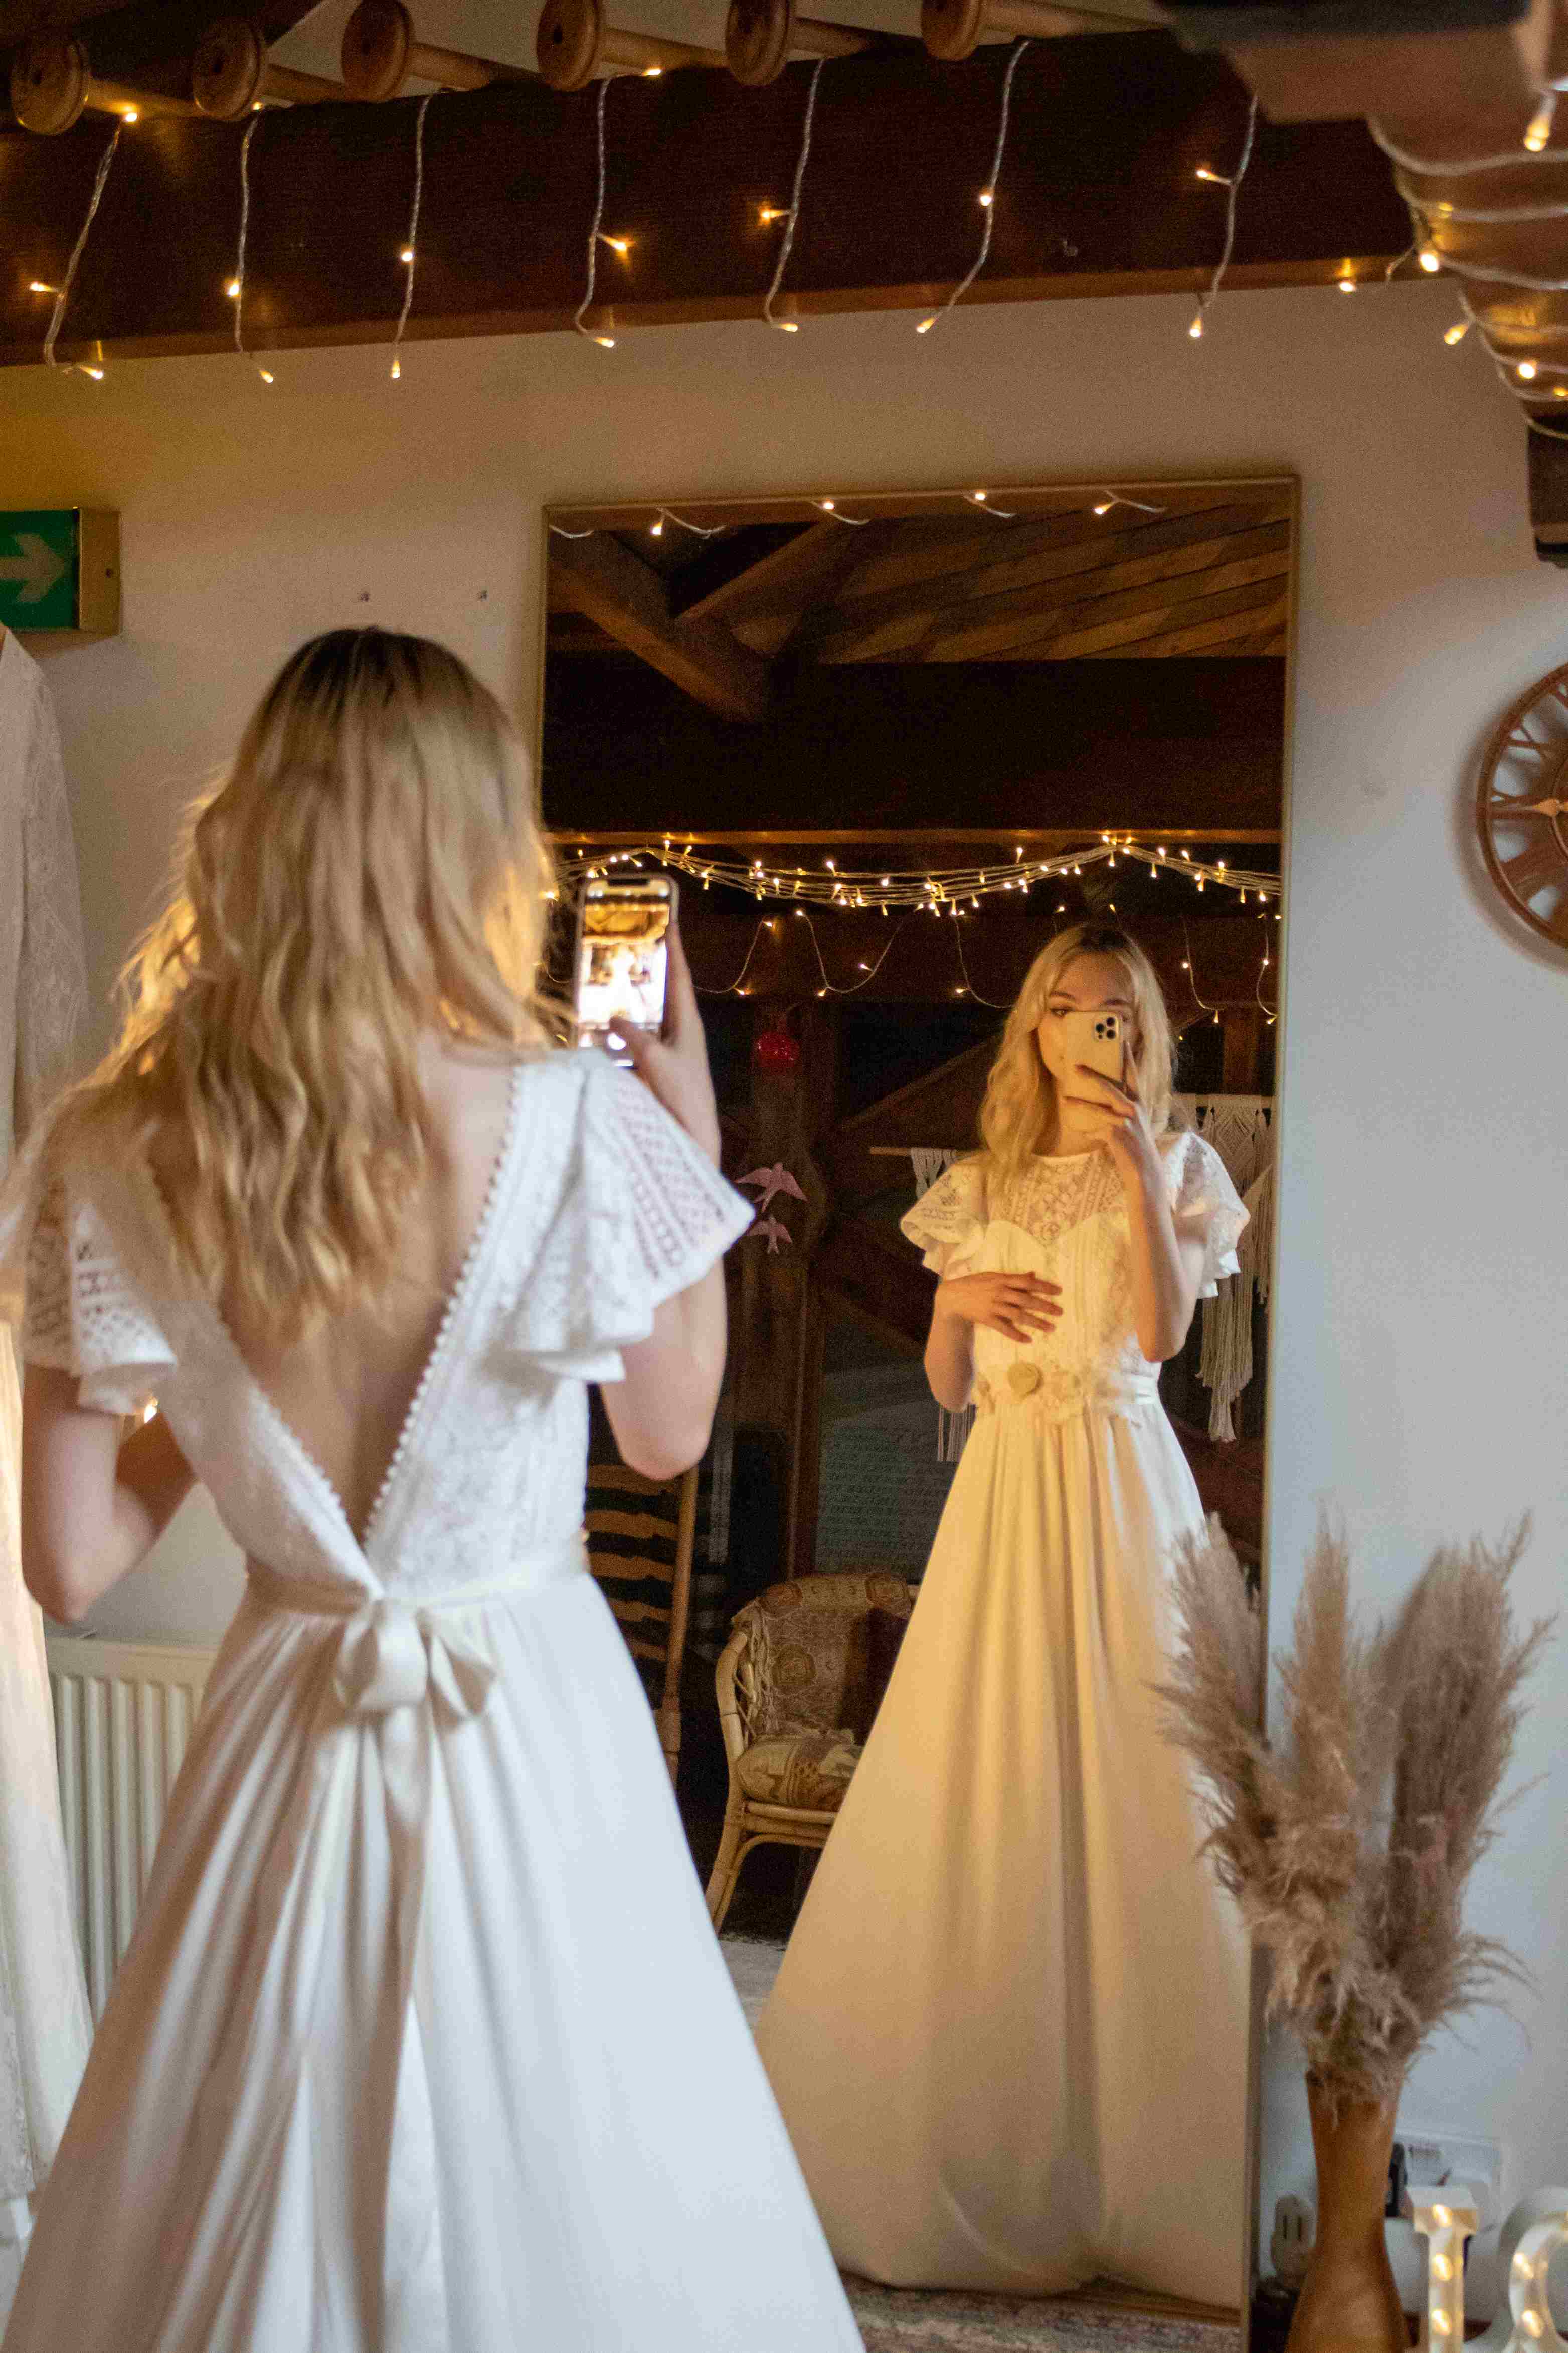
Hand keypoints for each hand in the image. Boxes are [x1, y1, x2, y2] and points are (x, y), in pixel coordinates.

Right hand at [615, 925, 721, 1165]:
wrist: (693, 1132)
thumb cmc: (681, 1092)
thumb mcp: (654, 1058)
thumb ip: (633, 1034)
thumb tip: (613, 1017)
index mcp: (688, 1021)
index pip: (680, 976)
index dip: (674, 949)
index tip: (670, 921)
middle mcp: (682, 1030)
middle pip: (666, 991)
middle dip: (652, 968)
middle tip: (634, 945)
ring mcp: (672, 1048)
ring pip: (652, 1015)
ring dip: (636, 998)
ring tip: (615, 979)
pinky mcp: (661, 1066)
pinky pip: (642, 1038)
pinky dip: (626, 1028)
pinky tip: (608, 1027)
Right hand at [935, 1270, 1061, 1344]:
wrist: (952, 1296)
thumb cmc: (975, 1284)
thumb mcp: (993, 1276)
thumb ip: (1014, 1277)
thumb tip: (1033, 1274)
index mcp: (1002, 1279)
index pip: (1027, 1282)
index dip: (1044, 1286)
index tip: (1059, 1292)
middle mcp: (1000, 1292)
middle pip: (1027, 1300)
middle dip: (1045, 1306)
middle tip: (1060, 1312)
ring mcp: (993, 1306)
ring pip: (1019, 1315)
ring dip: (1036, 1322)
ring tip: (1051, 1328)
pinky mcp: (987, 1319)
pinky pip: (1005, 1329)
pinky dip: (1016, 1335)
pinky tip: (1028, 1340)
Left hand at [1070, 1063, 1158, 1171]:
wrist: (1145, 1172)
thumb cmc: (1137, 1150)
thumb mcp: (1131, 1130)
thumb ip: (1115, 1121)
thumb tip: (1090, 1128)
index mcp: (1140, 1104)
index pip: (1133, 1075)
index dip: (1128, 1058)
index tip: (1121, 1039)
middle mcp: (1135, 1109)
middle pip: (1111, 1085)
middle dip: (1092, 1075)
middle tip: (1075, 1066)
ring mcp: (1126, 1121)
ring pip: (1098, 1106)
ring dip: (1080, 1103)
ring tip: (1064, 1098)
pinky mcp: (1117, 1133)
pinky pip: (1095, 1129)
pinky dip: (1089, 1132)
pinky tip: (1085, 1134)